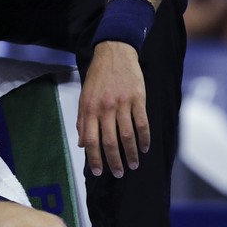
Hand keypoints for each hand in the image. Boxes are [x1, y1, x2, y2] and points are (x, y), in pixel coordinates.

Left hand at [77, 41, 148, 177]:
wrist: (114, 53)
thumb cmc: (98, 77)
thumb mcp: (84, 96)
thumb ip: (82, 120)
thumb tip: (82, 143)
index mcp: (90, 108)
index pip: (91, 139)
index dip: (94, 158)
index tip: (99, 171)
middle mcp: (105, 107)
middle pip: (110, 141)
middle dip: (114, 161)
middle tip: (118, 173)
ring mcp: (123, 103)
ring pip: (127, 135)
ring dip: (131, 153)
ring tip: (133, 165)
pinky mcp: (138, 99)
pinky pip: (142, 123)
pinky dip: (144, 138)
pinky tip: (144, 148)